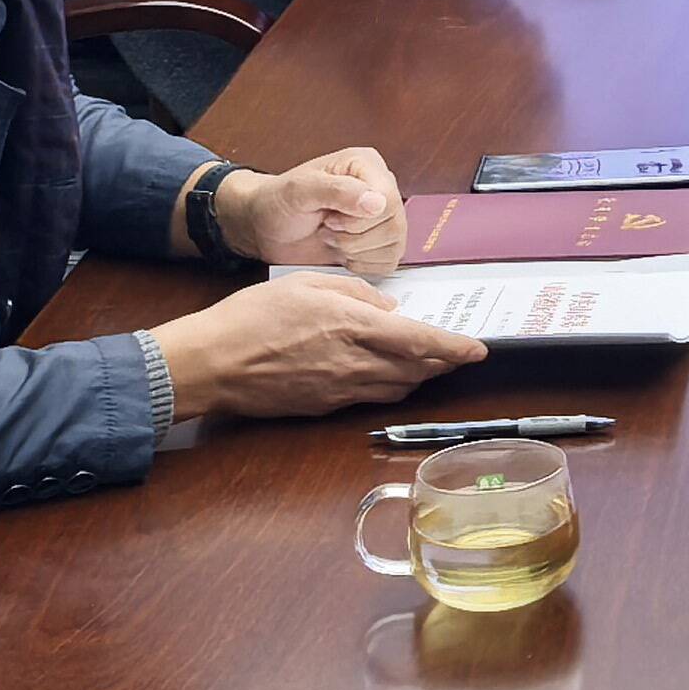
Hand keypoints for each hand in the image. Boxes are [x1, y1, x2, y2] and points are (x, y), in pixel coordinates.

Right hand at [152, 272, 482, 420]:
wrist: (210, 363)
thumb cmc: (252, 316)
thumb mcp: (307, 283)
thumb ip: (355, 292)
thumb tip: (388, 308)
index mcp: (352, 325)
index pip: (420, 341)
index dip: (454, 348)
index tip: (478, 350)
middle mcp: (353, 363)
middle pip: (416, 370)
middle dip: (442, 363)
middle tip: (457, 354)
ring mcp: (338, 390)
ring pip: (396, 388)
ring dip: (418, 377)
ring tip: (427, 363)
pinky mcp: (323, 407)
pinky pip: (368, 397)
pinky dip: (387, 385)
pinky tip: (383, 373)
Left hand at [212, 146, 405, 278]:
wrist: (265, 228)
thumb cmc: (278, 203)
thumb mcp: (298, 190)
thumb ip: (337, 190)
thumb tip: (378, 203)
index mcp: (366, 165)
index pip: (389, 199)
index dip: (359, 219)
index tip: (328, 217)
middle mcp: (381, 188)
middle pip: (394, 226)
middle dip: (354, 237)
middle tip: (326, 228)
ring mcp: (383, 217)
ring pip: (394, 246)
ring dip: (356, 251)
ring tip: (331, 238)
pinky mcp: (380, 244)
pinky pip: (388, 263)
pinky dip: (362, 265)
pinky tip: (341, 254)